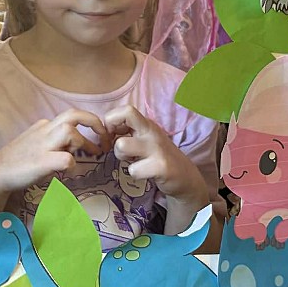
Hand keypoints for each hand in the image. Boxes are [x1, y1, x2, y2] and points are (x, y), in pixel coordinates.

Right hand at [0, 109, 111, 195]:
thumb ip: (55, 141)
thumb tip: (76, 147)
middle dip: (95, 123)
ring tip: (93, 155)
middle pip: (74, 114)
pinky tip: (70, 172)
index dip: (90, 123)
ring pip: (69, 131)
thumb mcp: (38, 143)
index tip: (100, 136)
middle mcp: (45, 130)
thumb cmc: (18, 161)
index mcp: (45, 125)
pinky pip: (65, 159)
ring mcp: (42, 145)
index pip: (72, 116)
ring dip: (85, 142)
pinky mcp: (41, 161)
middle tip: (106, 139)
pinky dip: (72, 164)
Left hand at [104, 105, 207, 222]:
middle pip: (126, 114)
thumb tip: (103, 130)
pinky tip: (144, 173)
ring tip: (132, 161)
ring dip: (121, 156)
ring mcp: (157, 148)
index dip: (111, 121)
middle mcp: (151, 131)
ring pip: (122, 145)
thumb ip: (125, 131)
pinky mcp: (161, 166)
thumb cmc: (156, 156)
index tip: (111, 136)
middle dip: (112, 131)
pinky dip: (134, 173)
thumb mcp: (143, 138)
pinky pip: (134, 169)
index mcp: (145, 124)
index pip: (124, 109)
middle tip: (114, 146)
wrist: (184, 177)